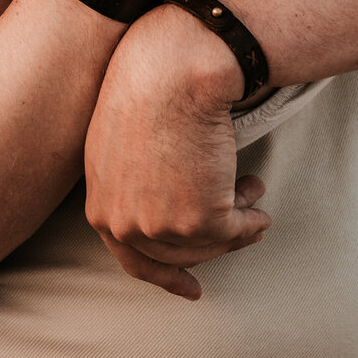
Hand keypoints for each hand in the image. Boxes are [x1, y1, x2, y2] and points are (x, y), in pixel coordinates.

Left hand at [84, 2, 267, 299]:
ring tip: (253, 193)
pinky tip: (258, 196)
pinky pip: (235, 231)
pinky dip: (251, 218)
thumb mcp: (120, 142)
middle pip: (179, 253)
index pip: (133, 257)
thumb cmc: (150, 89)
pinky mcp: (197, 222)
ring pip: (210, 244)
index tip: (192, 288)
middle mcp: (123, 224)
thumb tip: (171, 207)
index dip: (166, 275)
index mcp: (100, 206)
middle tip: (244, 222)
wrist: (171, 70)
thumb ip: (134, 184)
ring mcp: (158, 227)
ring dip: (237, 222)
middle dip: (215, 240)